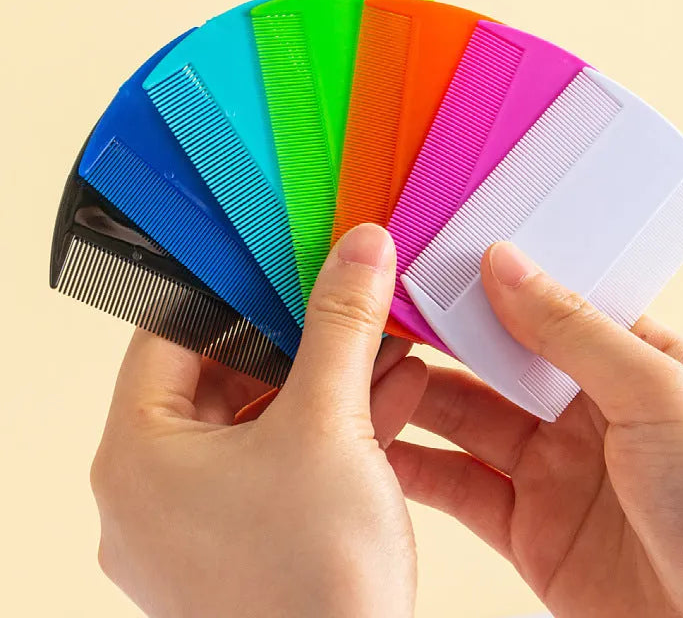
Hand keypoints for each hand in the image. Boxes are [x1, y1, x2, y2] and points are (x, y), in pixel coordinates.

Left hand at [90, 224, 426, 617]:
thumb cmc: (313, 586)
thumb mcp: (331, 426)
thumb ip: (342, 326)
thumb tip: (359, 251)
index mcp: (139, 455)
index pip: (169, 334)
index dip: (229, 290)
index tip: (280, 262)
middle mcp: (156, 490)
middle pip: (223, 375)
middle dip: (300, 338)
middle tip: (343, 301)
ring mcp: (199, 522)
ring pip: (263, 420)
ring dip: (327, 380)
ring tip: (382, 346)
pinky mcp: (244, 542)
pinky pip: (282, 462)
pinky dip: (331, 427)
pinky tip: (390, 396)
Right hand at [388, 241, 682, 617]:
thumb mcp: (661, 395)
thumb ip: (575, 330)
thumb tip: (506, 263)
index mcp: (630, 365)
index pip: (547, 306)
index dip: (492, 285)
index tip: (435, 263)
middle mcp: (586, 412)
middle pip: (497, 361)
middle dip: (442, 338)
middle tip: (383, 312)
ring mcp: (555, 472)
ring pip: (469, 420)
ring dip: (420, 397)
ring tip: (367, 370)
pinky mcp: (529, 531)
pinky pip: (460, 489)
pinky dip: (418, 468)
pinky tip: (381, 445)